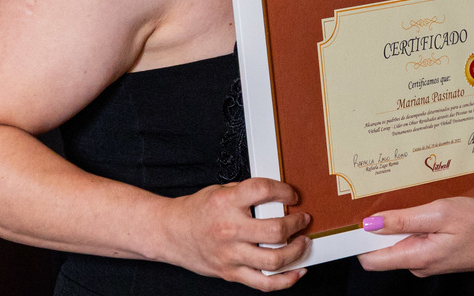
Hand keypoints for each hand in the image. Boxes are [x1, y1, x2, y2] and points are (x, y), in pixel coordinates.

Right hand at [161, 178, 310, 290]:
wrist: (170, 233)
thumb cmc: (196, 211)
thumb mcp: (220, 191)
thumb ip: (247, 193)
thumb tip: (279, 196)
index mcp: (226, 202)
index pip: (263, 190)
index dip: (284, 190)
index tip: (292, 194)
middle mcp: (229, 229)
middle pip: (275, 230)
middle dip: (297, 224)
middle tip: (303, 219)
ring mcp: (230, 255)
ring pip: (274, 260)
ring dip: (296, 250)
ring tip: (302, 242)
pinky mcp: (231, 273)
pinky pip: (264, 283)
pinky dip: (286, 280)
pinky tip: (297, 271)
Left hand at [357, 197, 473, 276]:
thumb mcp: (440, 213)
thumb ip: (403, 221)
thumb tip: (371, 225)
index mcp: (416, 257)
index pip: (371, 260)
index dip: (359, 240)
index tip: (355, 219)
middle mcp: (419, 265)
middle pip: (383, 249)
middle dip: (382, 226)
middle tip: (393, 199)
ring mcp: (429, 262)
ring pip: (401, 243)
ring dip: (402, 223)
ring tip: (417, 203)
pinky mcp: (438, 255)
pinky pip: (417, 241)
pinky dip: (417, 226)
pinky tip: (430, 212)